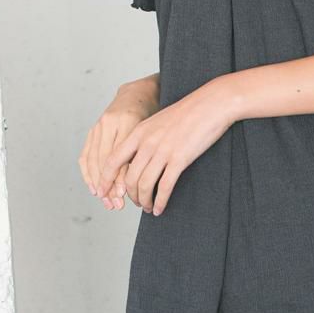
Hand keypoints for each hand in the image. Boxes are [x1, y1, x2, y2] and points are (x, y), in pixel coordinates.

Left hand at [94, 78, 235, 216]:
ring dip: (144, 201)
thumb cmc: (187, 113)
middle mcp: (147, 143)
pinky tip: (160, 208)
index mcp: (139, 132)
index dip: (106, 179)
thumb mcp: (157, 121)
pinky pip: (164, 187)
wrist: (210, 104)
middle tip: (136, 202)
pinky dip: (160, 201)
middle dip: (130, 195)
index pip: (113, 160)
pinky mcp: (179, 159)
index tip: (102, 191)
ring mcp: (163, 151)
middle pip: (129, 177)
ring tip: (148, 208)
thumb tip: (137, 159)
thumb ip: (145, 138)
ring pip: (145, 185)